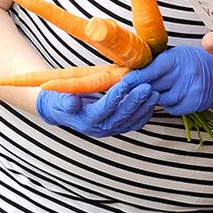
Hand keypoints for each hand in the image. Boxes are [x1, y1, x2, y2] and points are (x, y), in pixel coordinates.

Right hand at [34, 80, 158, 136]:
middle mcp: (100, 129)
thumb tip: (70, 103)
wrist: (61, 111)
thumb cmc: (60, 101)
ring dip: (144, 107)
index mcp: (86, 121)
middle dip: (136, 101)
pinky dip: (145, 113)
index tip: (126, 82)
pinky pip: (135, 123)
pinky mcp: (118, 127)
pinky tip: (152, 101)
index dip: (116, 96)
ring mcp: (110, 129)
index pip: (104, 109)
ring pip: (131, 121)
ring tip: (154, 92)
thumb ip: (65, 102)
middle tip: (147, 87)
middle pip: (122, 116)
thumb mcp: (58, 100)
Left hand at [130, 45, 212, 115]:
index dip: (135, 78)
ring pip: (161, 99)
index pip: (150, 70)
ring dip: (158, 97)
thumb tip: (131, 73)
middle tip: (137, 90)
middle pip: (154, 86)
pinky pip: (172, 108)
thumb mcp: (175, 56)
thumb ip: (156, 64)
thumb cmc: (193, 62)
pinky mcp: (194, 102)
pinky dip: (170, 104)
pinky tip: (175, 96)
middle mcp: (184, 73)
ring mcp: (190, 89)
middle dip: (143, 89)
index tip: (123, 83)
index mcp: (175, 58)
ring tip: (165, 88)